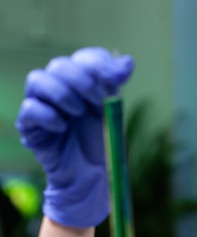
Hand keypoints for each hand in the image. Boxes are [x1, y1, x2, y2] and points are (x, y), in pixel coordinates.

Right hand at [16, 48, 134, 226]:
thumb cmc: (101, 145)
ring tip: (78, 113)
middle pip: (60, 64)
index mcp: (82, 83)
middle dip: (81, 79)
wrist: (92, 178)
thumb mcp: (113, 113)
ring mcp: (42, 105)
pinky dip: (47, 115)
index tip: (118, 78)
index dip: (100, 63)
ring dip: (62, 93)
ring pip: (37, 79)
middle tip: (97, 99)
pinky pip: (29, 109)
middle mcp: (60, 88)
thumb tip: (127, 61)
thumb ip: (116, 86)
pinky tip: (62, 128)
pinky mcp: (30, 126)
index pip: (85, 58)